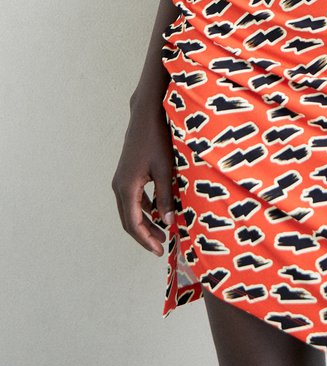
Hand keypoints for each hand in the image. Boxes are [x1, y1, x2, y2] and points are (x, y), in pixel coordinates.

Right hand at [111, 102, 175, 255]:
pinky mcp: (127, 174)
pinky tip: (158, 212)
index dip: (146, 239)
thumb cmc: (157, 139)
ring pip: (130, 210)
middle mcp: (119, 186)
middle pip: (129, 220)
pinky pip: (133, 199)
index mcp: (126, 187)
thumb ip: (165, 197)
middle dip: (145, 235)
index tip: (159, 250)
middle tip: (162, 246)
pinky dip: (144, 209)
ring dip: (144, 223)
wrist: (146, 115)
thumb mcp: (165, 169)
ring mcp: (121, 180)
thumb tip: (168, 222)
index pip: (133, 223)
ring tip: (162, 232)